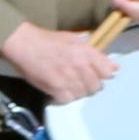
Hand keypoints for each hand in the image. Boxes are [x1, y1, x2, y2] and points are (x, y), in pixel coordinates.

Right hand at [0, 19, 115, 105]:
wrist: (24, 44)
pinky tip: (59, 89)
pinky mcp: (56, 88)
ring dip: (77, 91)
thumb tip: (114, 66)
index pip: (107, 72)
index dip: (102, 74)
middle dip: (90, 84)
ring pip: (83, 94)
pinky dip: (65, 96)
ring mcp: (68, 79)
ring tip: (68, 83)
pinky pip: (68, 100)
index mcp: (86, 52)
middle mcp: (80, 66)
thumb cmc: (48, 40)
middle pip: (96, 86)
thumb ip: (95, 54)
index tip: (96, 74)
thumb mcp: (74, 40)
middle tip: (79, 79)